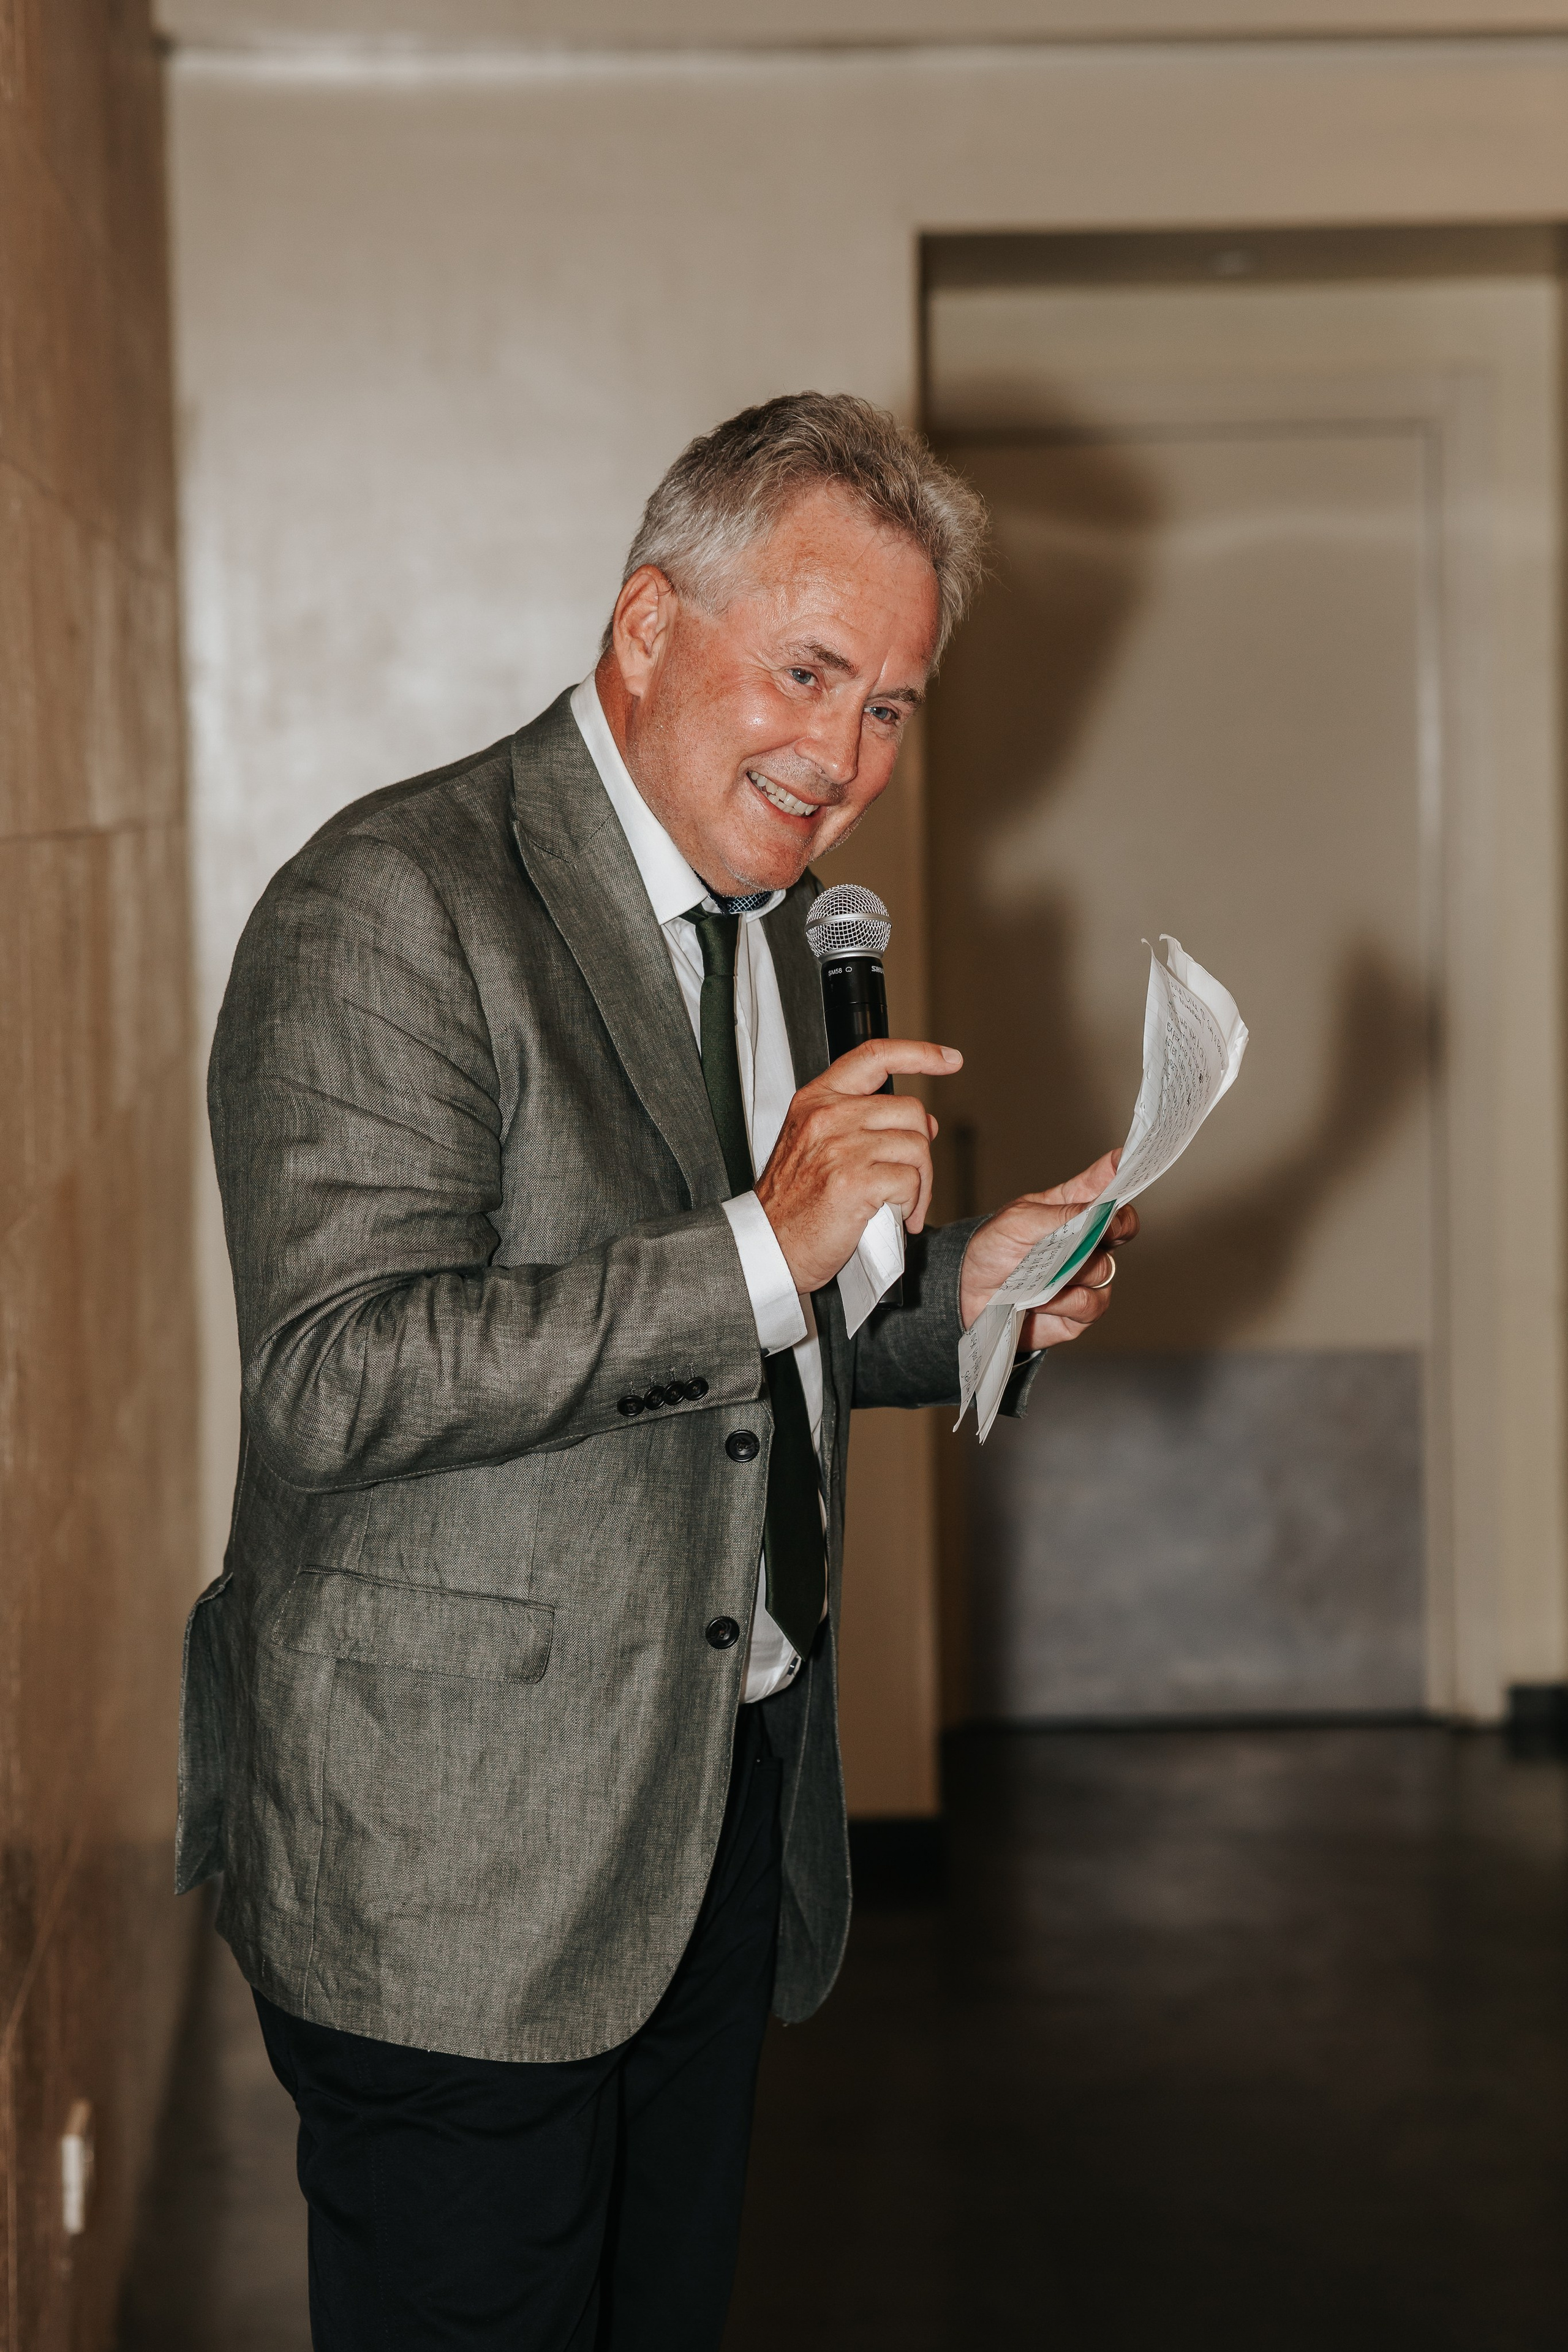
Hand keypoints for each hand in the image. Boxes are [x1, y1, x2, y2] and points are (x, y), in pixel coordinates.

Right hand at [755, 1039, 961, 1295]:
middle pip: (910, 1111)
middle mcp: (828, 1116)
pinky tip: (897, 1217)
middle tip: (911, 1182)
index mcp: (817, 1101)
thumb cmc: (792, 1204)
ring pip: (916, 1147)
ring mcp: (841, 1147)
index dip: (919, 1053)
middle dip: (921, 1151)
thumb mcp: (817, 1147)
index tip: (948, 1058)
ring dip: (920, 1184)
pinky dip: (913, 1204)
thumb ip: (864, 1125)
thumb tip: (924, 1122)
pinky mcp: (855, 1181)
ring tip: (903, 1205)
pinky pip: (910, 1181)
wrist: (766, 1246)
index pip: (875, 1056)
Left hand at [959, 1149, 1139, 1350]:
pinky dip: (1064, 1301)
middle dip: (1111, 1227)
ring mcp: (1088, 1273)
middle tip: (1095, 1229)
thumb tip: (1097, 1211)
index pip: (1107, 1183)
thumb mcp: (1017, 1222)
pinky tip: (1041, 1299)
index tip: (1128, 1161)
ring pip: (1104, 1269)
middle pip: (1122, 1226)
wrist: (969, 1295)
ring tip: (1037, 1274)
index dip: (1123, 1170)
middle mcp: (1087, 1238)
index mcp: (1072, 1207)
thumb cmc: (992, 1249)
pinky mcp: (1083, 1308)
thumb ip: (1059, 1215)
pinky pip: (1091, 1303)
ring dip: (1071, 1272)